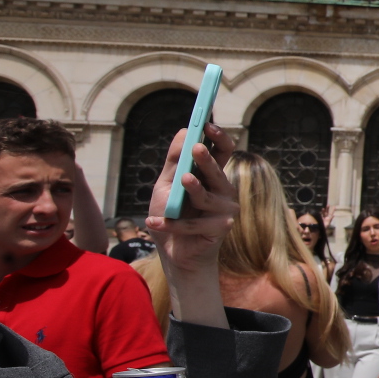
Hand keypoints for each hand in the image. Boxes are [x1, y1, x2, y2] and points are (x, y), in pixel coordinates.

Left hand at [145, 124, 238, 274]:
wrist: (174, 253)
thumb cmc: (171, 215)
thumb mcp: (166, 186)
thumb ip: (174, 161)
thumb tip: (184, 131)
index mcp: (213, 176)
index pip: (222, 152)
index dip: (218, 138)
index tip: (207, 124)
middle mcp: (224, 190)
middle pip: (218, 171)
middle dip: (207, 160)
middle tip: (196, 148)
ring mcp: (225, 210)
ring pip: (206, 196)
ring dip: (192, 189)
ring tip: (181, 181)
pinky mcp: (221, 229)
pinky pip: (192, 223)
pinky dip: (170, 224)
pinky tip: (153, 223)